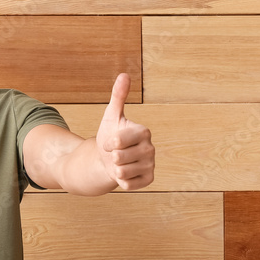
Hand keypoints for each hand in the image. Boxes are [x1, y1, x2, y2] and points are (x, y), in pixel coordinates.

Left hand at [95, 73, 154, 190]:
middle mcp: (151, 148)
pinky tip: (124, 173)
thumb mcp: (111, 116)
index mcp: (143, 131)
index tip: (109, 141)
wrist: (109, 159)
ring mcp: (151, 165)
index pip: (119, 141)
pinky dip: (121, 181)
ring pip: (122, 172)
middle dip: (110, 157)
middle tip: (114, 154)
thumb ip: (118, 96)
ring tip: (118, 163)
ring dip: (115, 169)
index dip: (108, 143)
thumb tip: (124, 75)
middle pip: (119, 157)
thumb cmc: (110, 135)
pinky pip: (127, 184)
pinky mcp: (149, 180)